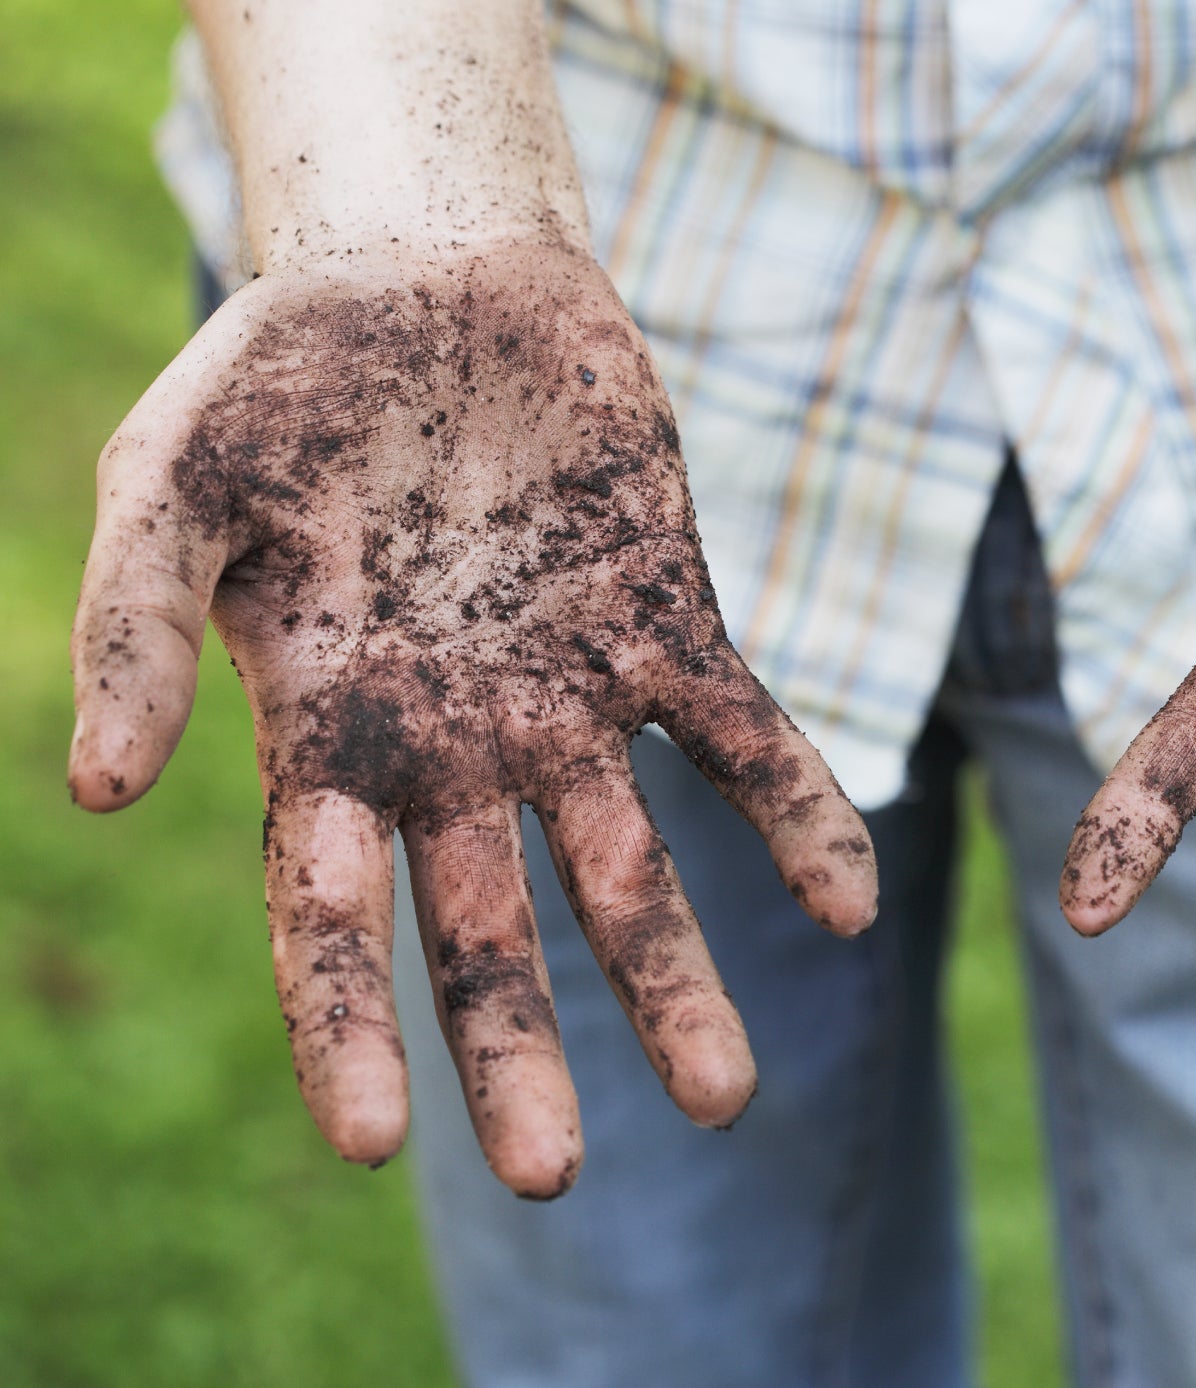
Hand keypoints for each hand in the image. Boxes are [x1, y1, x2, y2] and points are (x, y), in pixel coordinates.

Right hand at [70, 238, 877, 1195]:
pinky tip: (849, 901)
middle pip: (489, 930)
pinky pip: (740, 740)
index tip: (370, 1140)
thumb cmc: (280, 376)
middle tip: (557, 1174)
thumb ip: (134, 622)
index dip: (343, 1025)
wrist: (429, 273)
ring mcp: (569, 694)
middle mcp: (457, 747)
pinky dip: (794, 814)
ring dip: (675, 977)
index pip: (331, 917)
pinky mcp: (666, 624)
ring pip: (630, 866)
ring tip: (727, 1094)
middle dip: (522, 1046)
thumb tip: (92, 787)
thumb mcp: (172, 482)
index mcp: (330, 735)